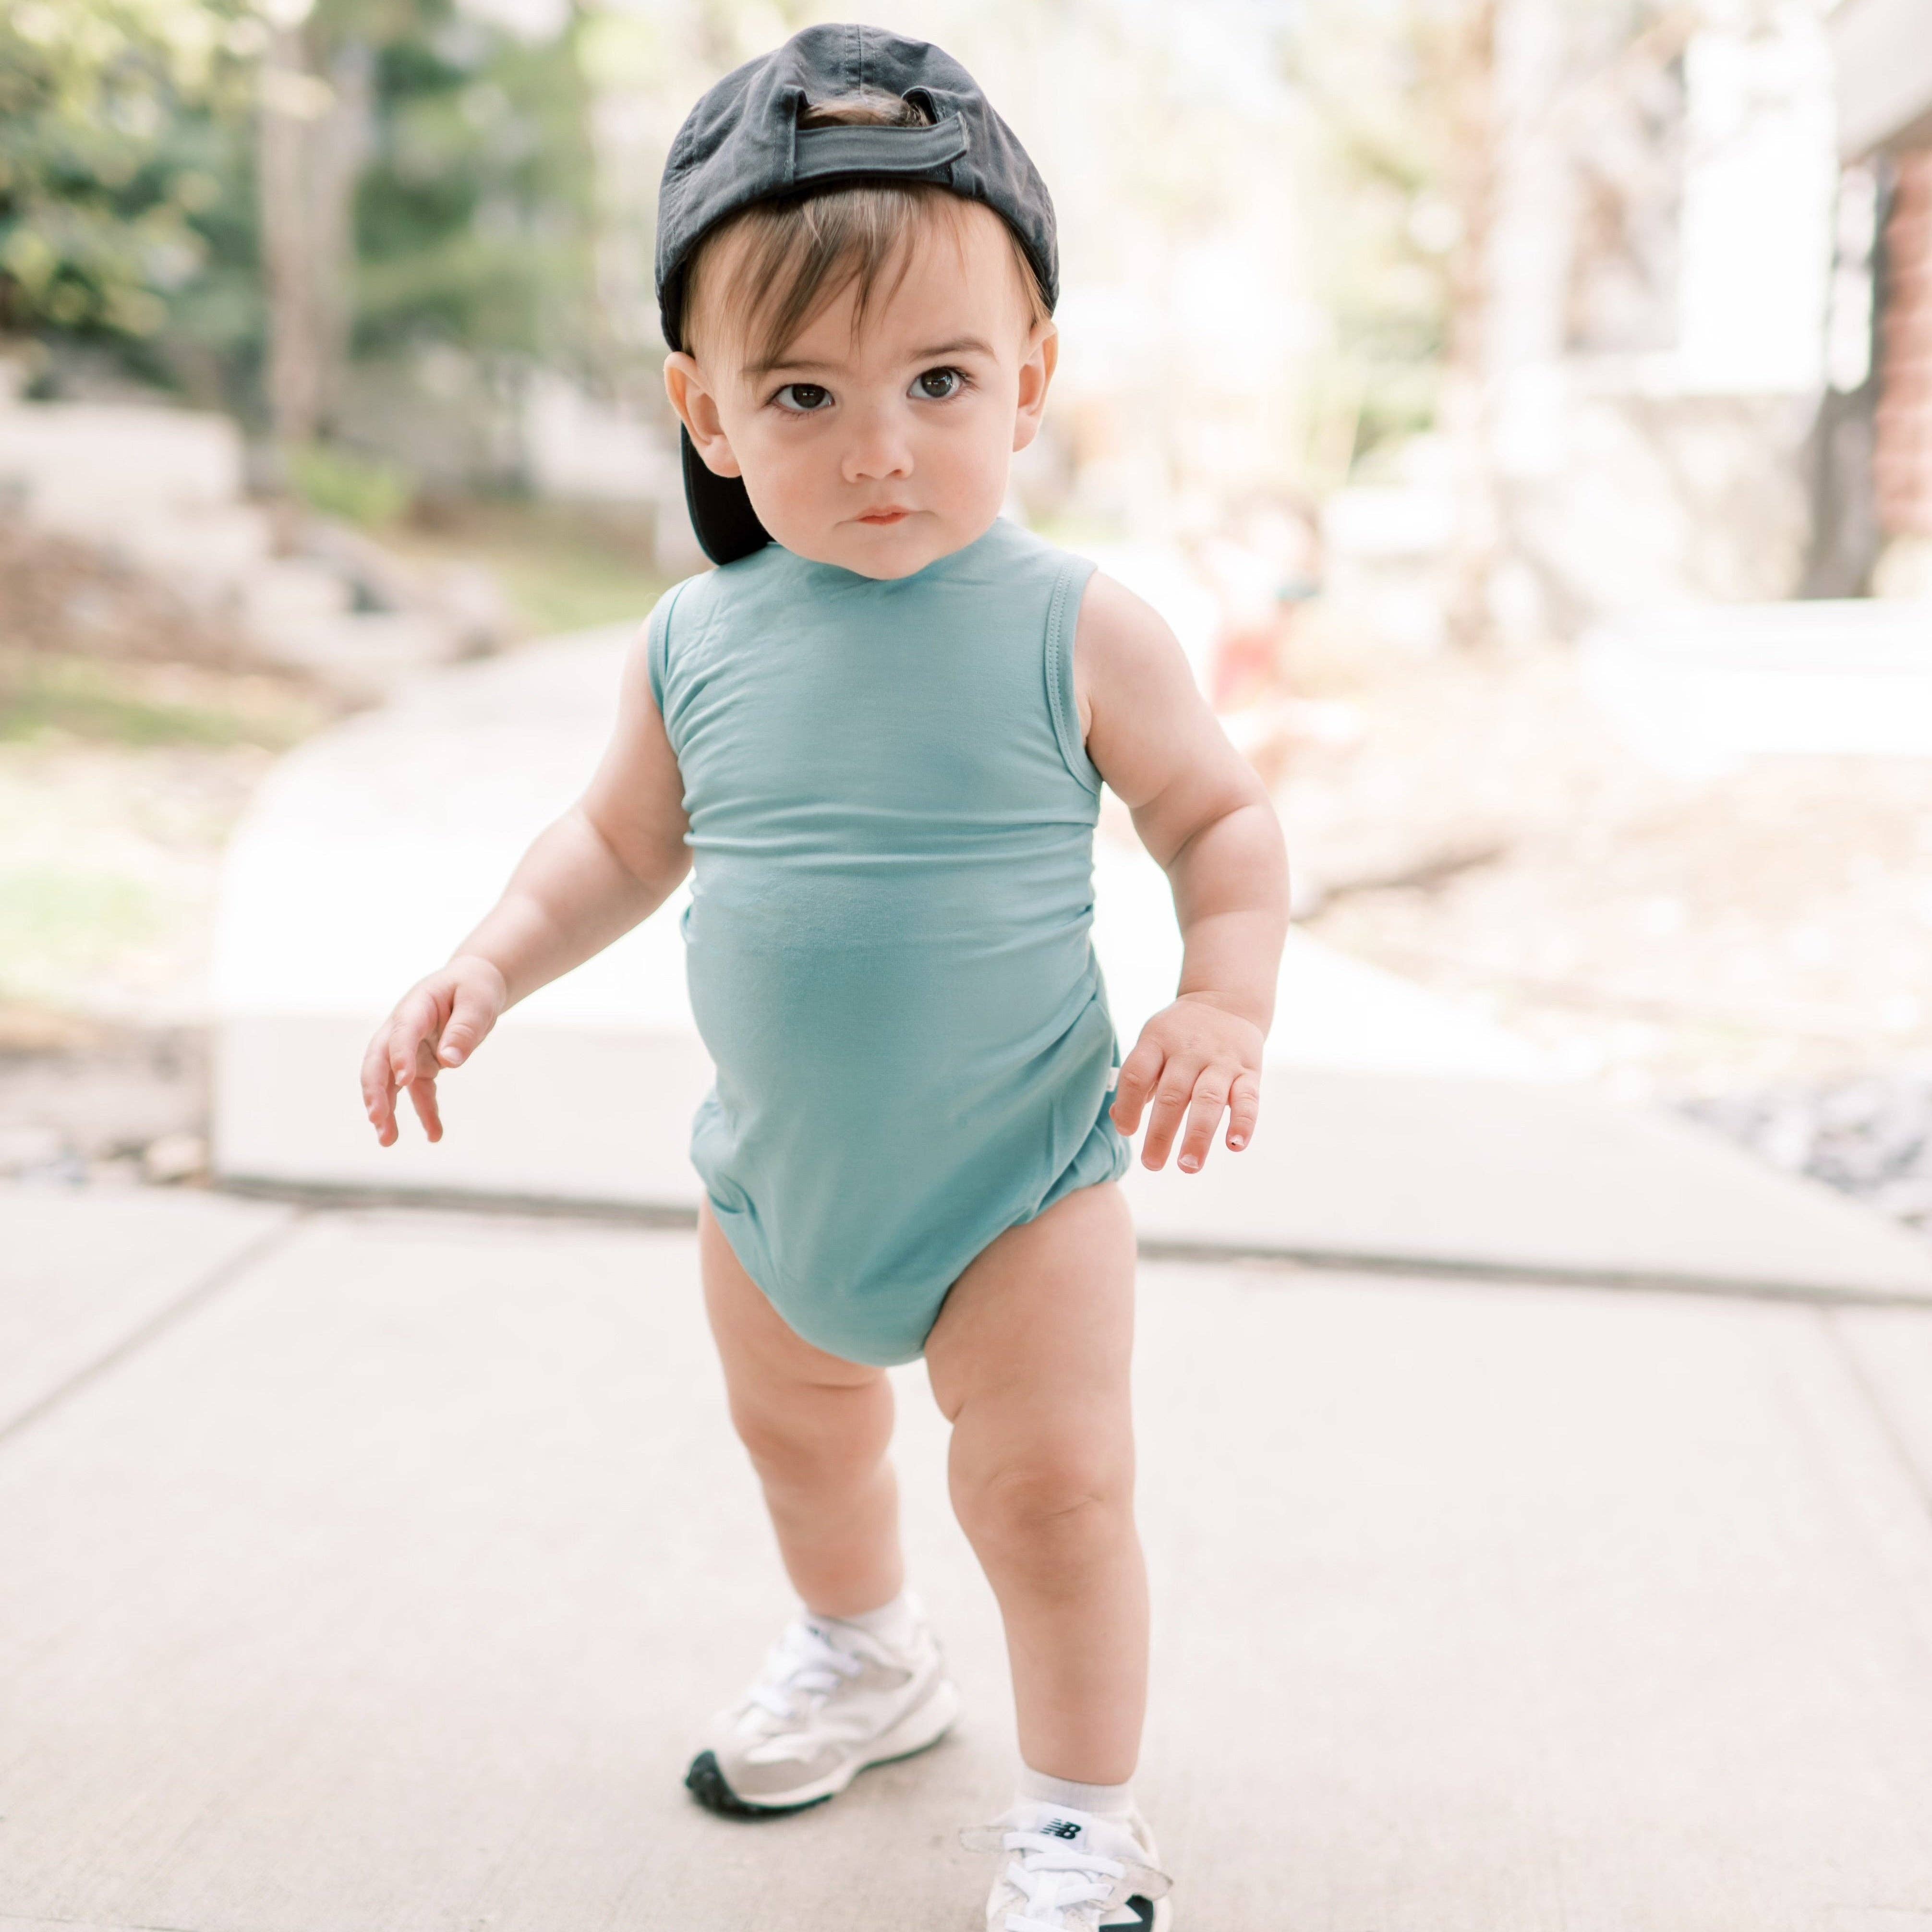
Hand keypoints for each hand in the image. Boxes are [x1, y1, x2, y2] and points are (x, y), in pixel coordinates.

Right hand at [360, 955, 507, 1146]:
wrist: (473, 984)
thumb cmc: (474, 987)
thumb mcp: (478, 1001)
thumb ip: (465, 1028)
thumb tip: (450, 1062)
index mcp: (416, 1007)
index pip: (402, 1033)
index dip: (400, 1055)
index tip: (404, 1080)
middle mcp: (403, 1030)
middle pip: (379, 1061)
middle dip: (375, 1091)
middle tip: (377, 1119)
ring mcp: (410, 1050)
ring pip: (391, 1082)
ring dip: (388, 1111)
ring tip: (388, 1140)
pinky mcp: (422, 1065)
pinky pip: (420, 1092)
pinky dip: (425, 1113)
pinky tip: (435, 1135)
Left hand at [1110, 993, 1263, 1171]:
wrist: (1226, 1002)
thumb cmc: (1179, 1035)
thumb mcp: (1152, 1045)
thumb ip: (1138, 1081)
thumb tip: (1120, 1120)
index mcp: (1157, 1042)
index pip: (1137, 1074)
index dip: (1129, 1104)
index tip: (1127, 1131)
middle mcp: (1189, 1051)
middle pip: (1172, 1093)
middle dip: (1161, 1133)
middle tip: (1152, 1163)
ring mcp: (1221, 1061)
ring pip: (1208, 1100)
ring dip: (1198, 1136)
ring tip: (1188, 1165)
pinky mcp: (1249, 1071)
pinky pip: (1248, 1098)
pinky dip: (1243, 1123)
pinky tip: (1235, 1145)